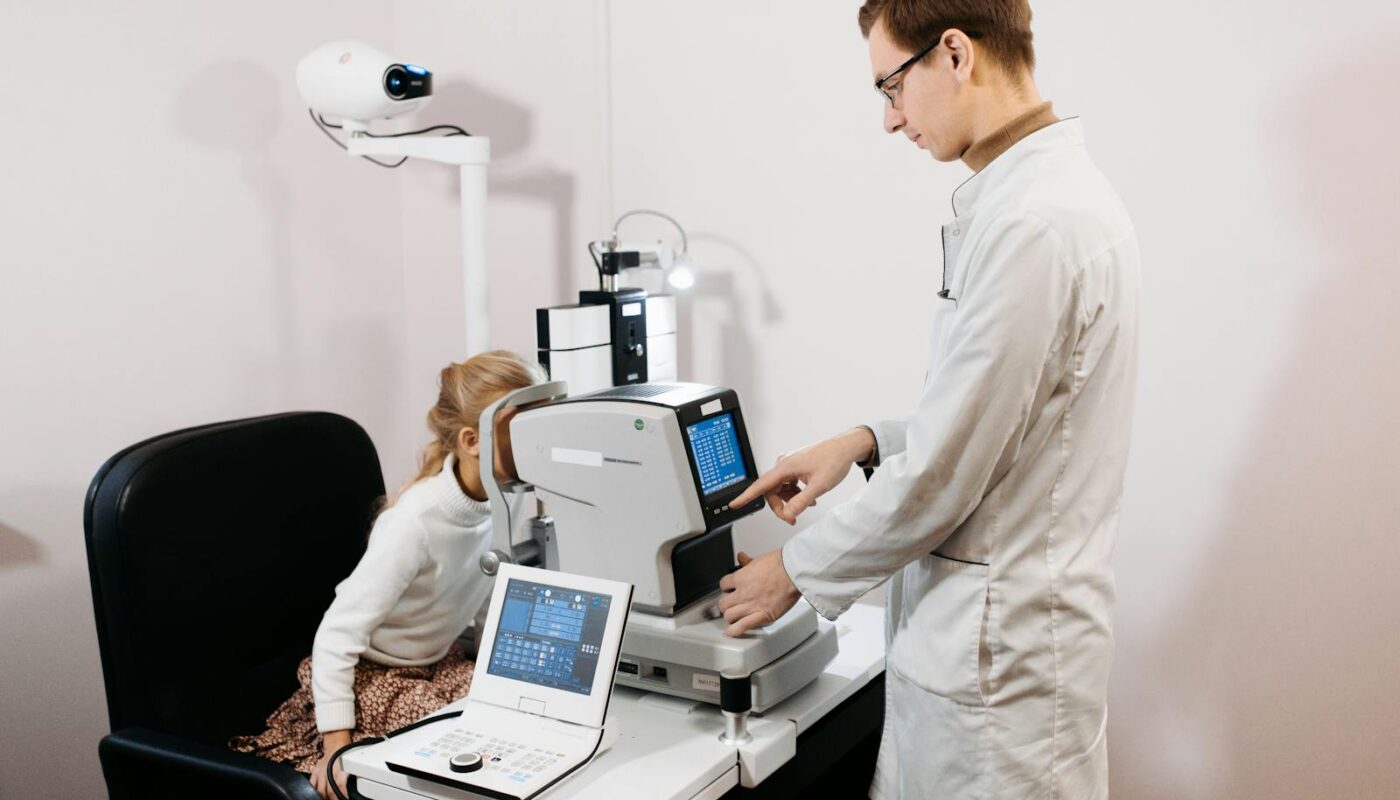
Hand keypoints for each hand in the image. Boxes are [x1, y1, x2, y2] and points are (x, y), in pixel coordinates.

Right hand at [310, 730, 351, 799]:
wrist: (336, 744)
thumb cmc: (345, 754)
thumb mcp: (351, 765)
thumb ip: (349, 777)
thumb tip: (356, 787)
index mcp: (339, 770)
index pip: (340, 786)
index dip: (342, 795)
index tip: (345, 798)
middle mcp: (329, 772)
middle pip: (329, 791)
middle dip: (333, 799)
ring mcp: (320, 772)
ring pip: (319, 790)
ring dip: (324, 797)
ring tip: (328, 799)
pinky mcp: (315, 771)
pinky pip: (311, 784)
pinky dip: (314, 791)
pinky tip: (317, 795)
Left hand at [718, 550, 800, 635]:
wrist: (793, 572)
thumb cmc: (781, 565)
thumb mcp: (759, 560)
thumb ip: (747, 562)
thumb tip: (742, 557)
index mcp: (741, 578)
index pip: (723, 585)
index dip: (726, 588)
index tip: (730, 591)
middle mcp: (743, 593)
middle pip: (723, 603)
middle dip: (726, 605)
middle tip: (730, 606)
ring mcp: (751, 605)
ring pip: (729, 616)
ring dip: (730, 617)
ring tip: (733, 618)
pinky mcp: (762, 616)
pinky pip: (742, 626)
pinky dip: (735, 630)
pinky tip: (732, 631)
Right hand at [727, 428, 875, 524]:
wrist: (845, 448)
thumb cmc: (834, 461)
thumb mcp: (819, 486)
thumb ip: (802, 501)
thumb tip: (789, 513)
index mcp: (786, 467)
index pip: (761, 485)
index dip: (746, 497)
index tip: (734, 504)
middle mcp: (784, 464)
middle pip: (771, 491)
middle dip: (780, 506)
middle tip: (792, 518)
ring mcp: (789, 464)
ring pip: (780, 488)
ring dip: (790, 500)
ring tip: (807, 505)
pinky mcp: (795, 466)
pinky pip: (788, 483)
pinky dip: (795, 493)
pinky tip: (809, 497)